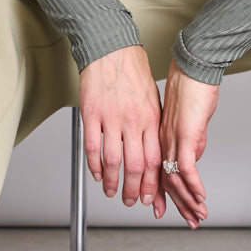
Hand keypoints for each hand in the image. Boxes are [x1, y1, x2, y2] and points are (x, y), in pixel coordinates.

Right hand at [77, 45, 162, 207]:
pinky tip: (97, 174)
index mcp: (151, 118)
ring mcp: (111, 118)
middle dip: (134, 190)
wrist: (112, 49)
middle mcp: (133, 120)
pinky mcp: (92, 114)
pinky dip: (94, 165)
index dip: (152, 183)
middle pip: (136, 166)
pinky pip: (93, 147)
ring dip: (113, 182)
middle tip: (131, 201)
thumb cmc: (133, 72)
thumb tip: (158, 152)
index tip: (151, 197)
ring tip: (112, 192)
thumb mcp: (154, 99)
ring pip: (114, 161)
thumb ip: (154, 126)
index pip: (155, 159)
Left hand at [155, 59, 217, 226]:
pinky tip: (200, 196)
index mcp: (161, 139)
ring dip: (188, 200)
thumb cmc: (192, 89)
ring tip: (197, 215)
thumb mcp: (190, 120)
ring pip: (175, 179)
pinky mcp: (185, 136)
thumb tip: (193, 156)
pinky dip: (194, 185)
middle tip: (189, 221)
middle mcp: (164, 142)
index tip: (163, 210)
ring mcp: (173, 140)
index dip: (162, 195)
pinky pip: (187, 167)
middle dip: (178, 205)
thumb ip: (190, 139)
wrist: (192, 70)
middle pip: (166, 181)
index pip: (159, 172)